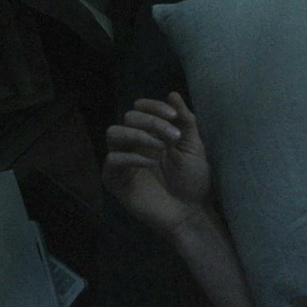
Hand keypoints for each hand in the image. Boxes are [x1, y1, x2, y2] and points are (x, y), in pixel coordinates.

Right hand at [103, 92, 213, 236]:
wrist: (192, 213)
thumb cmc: (193, 182)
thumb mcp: (193, 147)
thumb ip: (185, 121)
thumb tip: (172, 93)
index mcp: (150, 134)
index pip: (139, 108)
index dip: (153, 106)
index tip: (173, 115)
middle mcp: (133, 144)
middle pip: (128, 117)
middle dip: (152, 122)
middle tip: (173, 137)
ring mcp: (122, 162)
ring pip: (113, 133)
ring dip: (139, 134)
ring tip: (162, 148)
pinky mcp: (115, 181)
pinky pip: (112, 160)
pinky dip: (131, 157)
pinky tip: (151, 163)